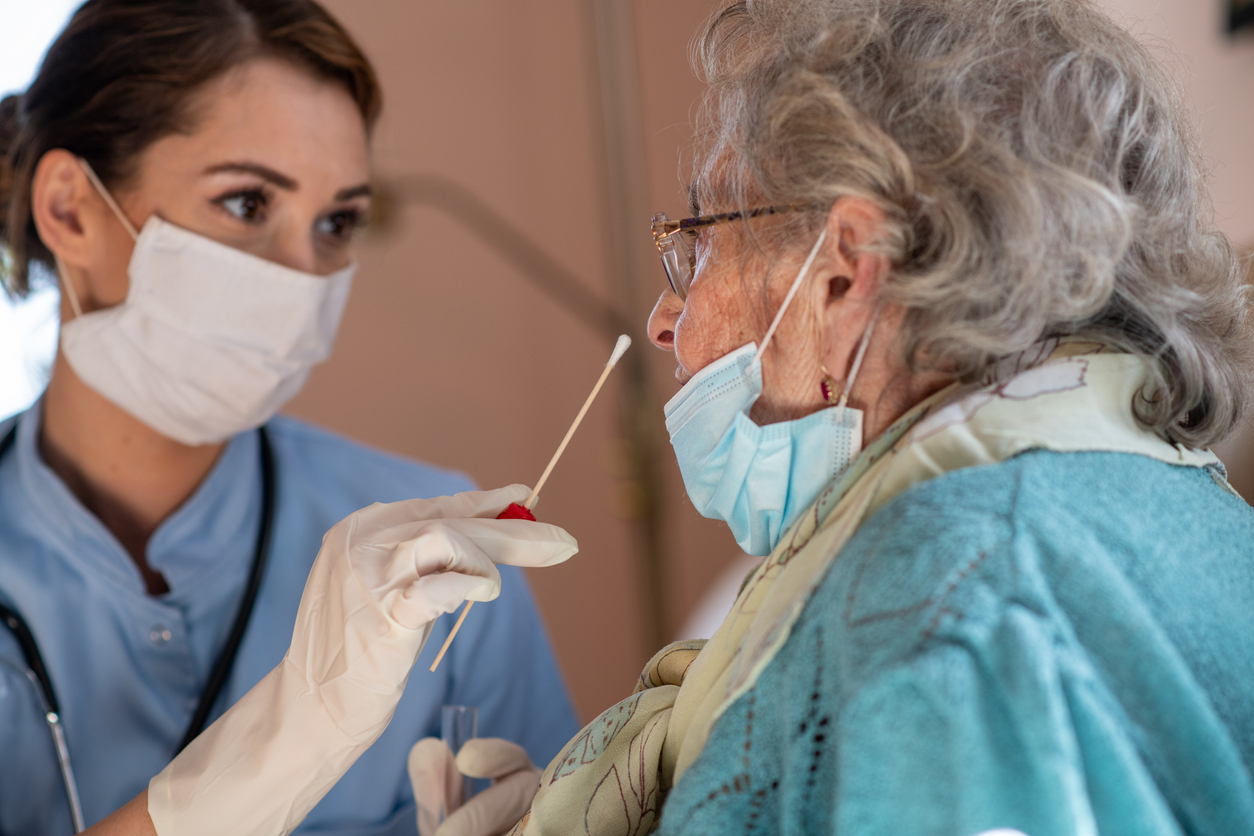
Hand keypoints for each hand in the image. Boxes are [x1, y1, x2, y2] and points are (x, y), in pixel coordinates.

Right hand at [147, 485, 575, 835]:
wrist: (311, 707)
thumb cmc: (361, 651)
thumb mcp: (394, 589)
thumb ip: (432, 559)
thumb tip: (496, 531)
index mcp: (364, 528)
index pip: (440, 506)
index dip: (488, 502)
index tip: (527, 499)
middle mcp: (363, 540)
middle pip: (452, 521)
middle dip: (514, 531)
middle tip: (563, 542)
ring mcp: (369, 575)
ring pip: (447, 539)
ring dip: (490, 557)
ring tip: (499, 587)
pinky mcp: (382, 614)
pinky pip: (439, 586)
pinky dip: (472, 584)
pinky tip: (485, 592)